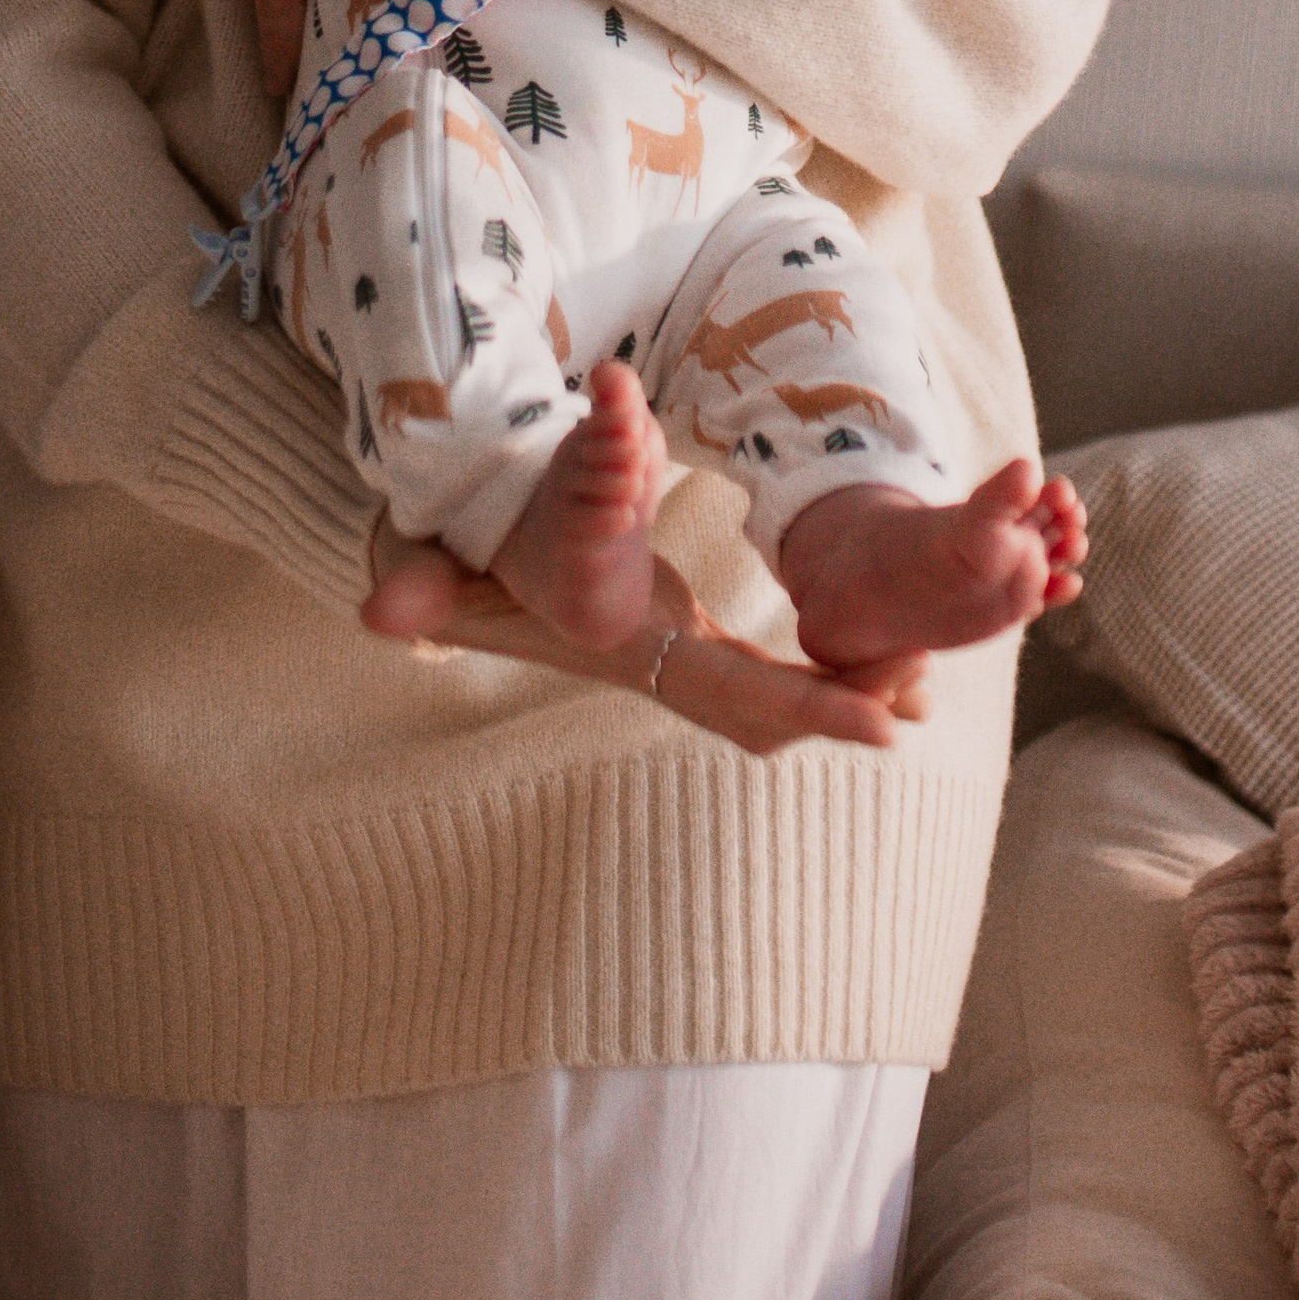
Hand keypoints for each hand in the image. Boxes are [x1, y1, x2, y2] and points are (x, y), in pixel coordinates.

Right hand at [366, 524, 931, 753]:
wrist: (470, 584)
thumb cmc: (472, 578)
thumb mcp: (453, 578)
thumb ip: (420, 588)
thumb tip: (373, 611)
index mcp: (638, 655)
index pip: (736, 692)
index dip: (812, 705)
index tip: (888, 721)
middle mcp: (667, 670)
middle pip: (773, 710)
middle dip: (848, 705)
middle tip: (925, 694)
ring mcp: (682, 664)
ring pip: (780, 698)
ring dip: (848, 691)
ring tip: (924, 681)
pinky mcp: (693, 647)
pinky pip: (772, 675)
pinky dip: (827, 673)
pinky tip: (883, 662)